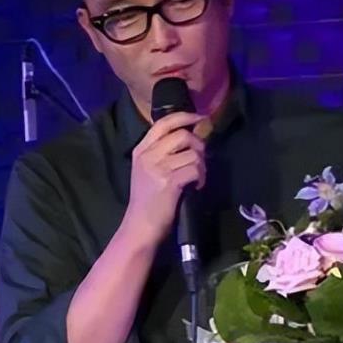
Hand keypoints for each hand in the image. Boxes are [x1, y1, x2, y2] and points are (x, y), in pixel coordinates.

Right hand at [123, 111, 206, 241]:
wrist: (140, 225)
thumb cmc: (149, 198)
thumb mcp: (149, 169)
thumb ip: (165, 151)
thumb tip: (193, 135)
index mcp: (141, 149)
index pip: (164, 123)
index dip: (185, 116)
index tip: (200, 118)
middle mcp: (148, 155)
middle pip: (183, 135)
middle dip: (199, 146)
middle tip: (200, 160)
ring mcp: (158, 168)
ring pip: (193, 154)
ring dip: (202, 165)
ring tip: (197, 177)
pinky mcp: (169, 182)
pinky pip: (195, 169)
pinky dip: (201, 178)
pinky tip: (196, 186)